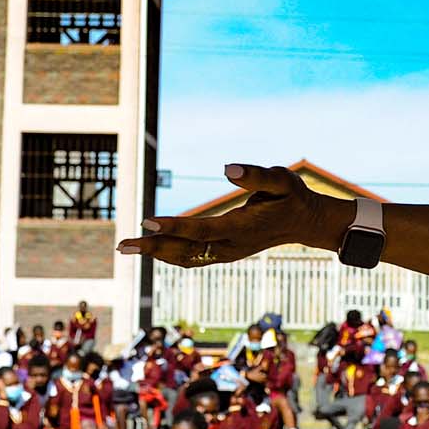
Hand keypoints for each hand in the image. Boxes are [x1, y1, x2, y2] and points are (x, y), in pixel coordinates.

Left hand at [116, 165, 347, 266]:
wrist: (306, 223)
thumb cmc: (293, 197)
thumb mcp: (282, 179)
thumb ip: (256, 176)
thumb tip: (227, 170)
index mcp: (242, 227)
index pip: (202, 231)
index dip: (174, 227)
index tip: (147, 221)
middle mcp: (232, 245)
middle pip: (186, 250)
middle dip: (153, 247)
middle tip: (121, 245)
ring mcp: (228, 252)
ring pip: (186, 258)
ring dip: (156, 253)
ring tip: (127, 248)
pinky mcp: (225, 252)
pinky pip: (192, 258)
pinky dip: (169, 254)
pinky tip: (152, 248)